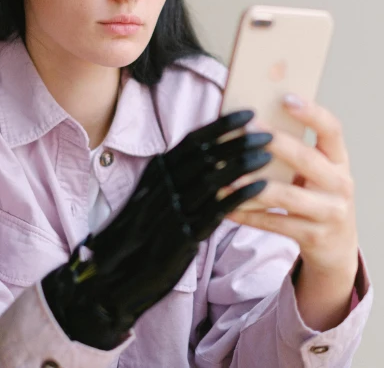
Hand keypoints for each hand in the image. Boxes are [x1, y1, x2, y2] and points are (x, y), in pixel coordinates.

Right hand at [42, 110, 272, 349]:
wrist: (115, 271)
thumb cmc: (141, 230)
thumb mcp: (154, 194)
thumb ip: (178, 175)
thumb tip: (211, 155)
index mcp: (158, 170)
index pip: (193, 140)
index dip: (222, 125)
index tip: (248, 113)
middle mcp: (164, 185)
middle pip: (206, 155)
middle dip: (239, 141)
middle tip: (268, 132)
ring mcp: (172, 209)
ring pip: (213, 179)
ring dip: (243, 164)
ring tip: (268, 156)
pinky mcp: (182, 235)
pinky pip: (216, 210)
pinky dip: (241, 196)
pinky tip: (261, 187)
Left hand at [228, 94, 358, 277]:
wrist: (337, 248)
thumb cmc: (318, 199)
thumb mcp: (318, 174)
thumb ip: (296, 151)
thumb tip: (253, 122)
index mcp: (339, 161)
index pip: (332, 130)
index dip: (312, 112)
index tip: (285, 97)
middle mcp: (340, 184)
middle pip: (307, 159)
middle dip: (275, 144)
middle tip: (245, 130)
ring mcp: (330, 213)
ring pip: (287, 196)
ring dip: (254, 186)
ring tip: (227, 176)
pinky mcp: (313, 236)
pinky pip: (275, 223)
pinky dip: (249, 215)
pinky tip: (227, 207)